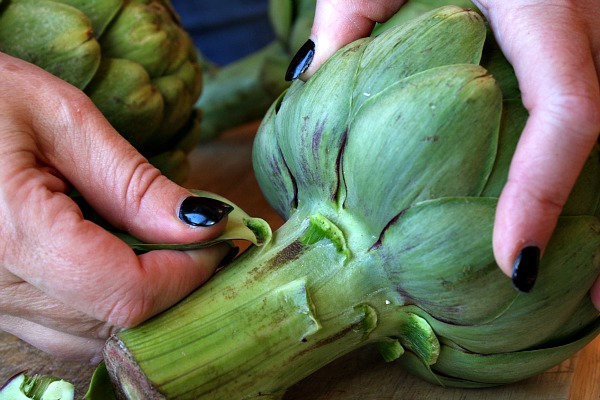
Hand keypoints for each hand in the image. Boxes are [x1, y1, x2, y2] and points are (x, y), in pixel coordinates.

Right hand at [0, 52, 230, 361]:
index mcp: (14, 234)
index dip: (190, 274)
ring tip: (167, 250)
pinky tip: (123, 264)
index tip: (221, 241)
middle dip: (177, 288)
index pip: (131, 295)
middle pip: (118, 324)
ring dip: (146, 301)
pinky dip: (110, 307)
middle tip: (204, 246)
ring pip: (94, 338)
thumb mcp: (62, 120)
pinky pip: (66, 331)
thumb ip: (134, 183)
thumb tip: (202, 225)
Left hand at [292, 0, 599, 308]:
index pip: (572, 115)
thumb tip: (315, 82)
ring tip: (595, 282)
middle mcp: (593, 24)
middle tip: (590, 303)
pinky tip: (584, 212)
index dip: (546, 194)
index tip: (514, 263)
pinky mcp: (589, 36)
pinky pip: (598, 108)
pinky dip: (593, 170)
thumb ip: (350, 18)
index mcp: (549, 8)